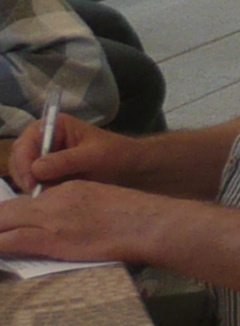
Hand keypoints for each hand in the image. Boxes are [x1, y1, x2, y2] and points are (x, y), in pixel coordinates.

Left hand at [0, 178, 171, 265]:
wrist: (147, 224)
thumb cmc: (136, 217)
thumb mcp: (103, 202)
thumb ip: (79, 210)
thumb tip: (68, 228)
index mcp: (67, 189)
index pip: (27, 202)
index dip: (10, 216)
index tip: (6, 225)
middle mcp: (53, 201)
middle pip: (7, 210)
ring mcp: (50, 219)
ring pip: (2, 222)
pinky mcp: (51, 239)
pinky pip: (10, 241)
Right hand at [10, 114, 135, 193]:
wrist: (134, 167)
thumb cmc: (118, 154)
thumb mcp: (95, 156)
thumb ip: (66, 161)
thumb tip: (36, 169)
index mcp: (54, 126)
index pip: (25, 143)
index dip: (24, 162)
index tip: (32, 182)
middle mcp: (45, 140)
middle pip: (19, 159)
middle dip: (26, 177)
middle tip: (38, 194)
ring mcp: (45, 158)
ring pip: (24, 175)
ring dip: (33, 187)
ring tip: (49, 196)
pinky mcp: (49, 174)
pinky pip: (35, 185)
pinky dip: (40, 192)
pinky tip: (52, 198)